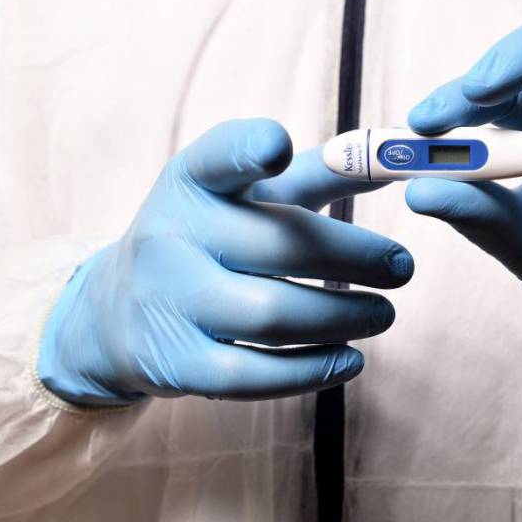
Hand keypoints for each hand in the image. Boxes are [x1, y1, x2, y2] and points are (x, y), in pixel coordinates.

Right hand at [37, 119, 412, 405]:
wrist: (117, 313)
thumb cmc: (213, 239)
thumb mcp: (249, 196)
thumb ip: (320, 173)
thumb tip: (397, 156)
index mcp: (193, 182)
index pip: (217, 158)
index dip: (248, 150)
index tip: (279, 146)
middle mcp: (172, 237)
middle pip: (278, 245)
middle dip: (355, 258)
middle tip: (404, 268)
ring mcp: (169, 303)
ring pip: (272, 316)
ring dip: (345, 317)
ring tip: (385, 314)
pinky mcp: (176, 364)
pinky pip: (253, 375)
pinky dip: (313, 370)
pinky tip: (352, 358)